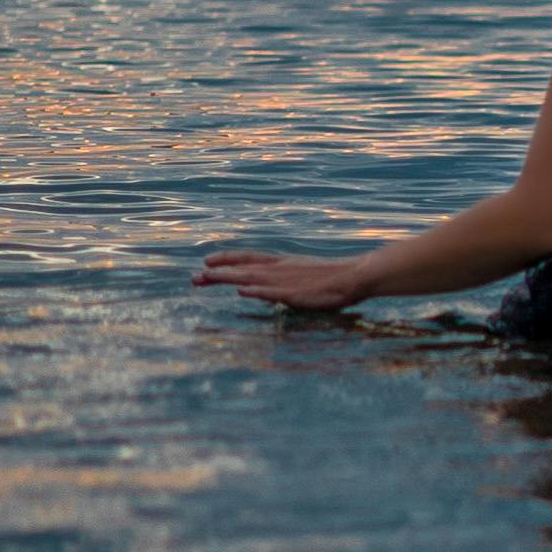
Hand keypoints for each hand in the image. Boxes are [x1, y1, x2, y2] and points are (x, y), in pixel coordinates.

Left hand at [193, 247, 369, 309]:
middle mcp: (280, 269)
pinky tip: (243, 291)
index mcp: (283, 263)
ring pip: (252, 277)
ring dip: (229, 277)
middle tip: (194, 278)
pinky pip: (274, 292)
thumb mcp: (304, 273)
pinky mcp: (297, 293)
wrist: (357, 276)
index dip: (227, 258)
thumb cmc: (334, 278)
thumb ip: (286, 278)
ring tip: (207, 279)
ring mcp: (287, 280)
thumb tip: (272, 282)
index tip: (206, 261)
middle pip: (243, 268)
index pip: (249, 257)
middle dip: (217, 273)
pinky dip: (258, 291)